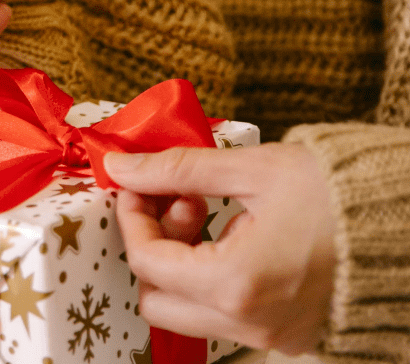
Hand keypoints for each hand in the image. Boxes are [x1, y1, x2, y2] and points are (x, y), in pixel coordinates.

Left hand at [107, 143, 335, 354]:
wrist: (407, 220)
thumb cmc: (338, 192)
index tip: (141, 185)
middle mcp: (250, 323)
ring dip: (182, 264)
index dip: (133, 217)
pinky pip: (225, 317)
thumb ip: (177, 170)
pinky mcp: (287, 335)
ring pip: (188, 313)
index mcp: (237, 283)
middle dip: (154, 246)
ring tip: (212, 214)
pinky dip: (212, 280)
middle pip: (157, 300)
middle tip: (180, 202)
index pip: (148, 261)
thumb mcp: (252, 169)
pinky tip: (235, 236)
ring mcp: (271, 336)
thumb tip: (123, 167)